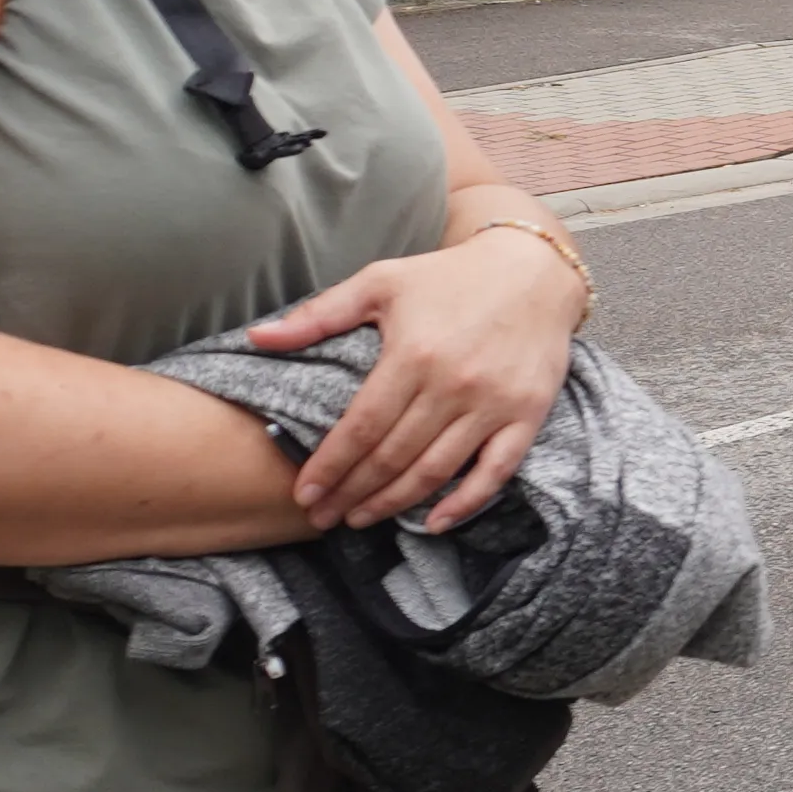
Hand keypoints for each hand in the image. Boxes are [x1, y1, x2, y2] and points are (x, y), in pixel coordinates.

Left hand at [253, 224, 583, 530]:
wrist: (535, 269)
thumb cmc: (450, 276)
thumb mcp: (380, 281)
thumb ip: (319, 314)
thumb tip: (258, 339)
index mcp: (413, 354)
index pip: (361, 427)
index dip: (330, 466)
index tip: (304, 492)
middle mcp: (453, 385)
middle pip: (392, 456)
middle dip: (351, 492)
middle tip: (323, 517)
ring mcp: (494, 404)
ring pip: (435, 470)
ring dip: (393, 503)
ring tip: (361, 519)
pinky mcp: (527, 415)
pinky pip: (496, 472)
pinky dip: (465, 503)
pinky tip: (433, 522)